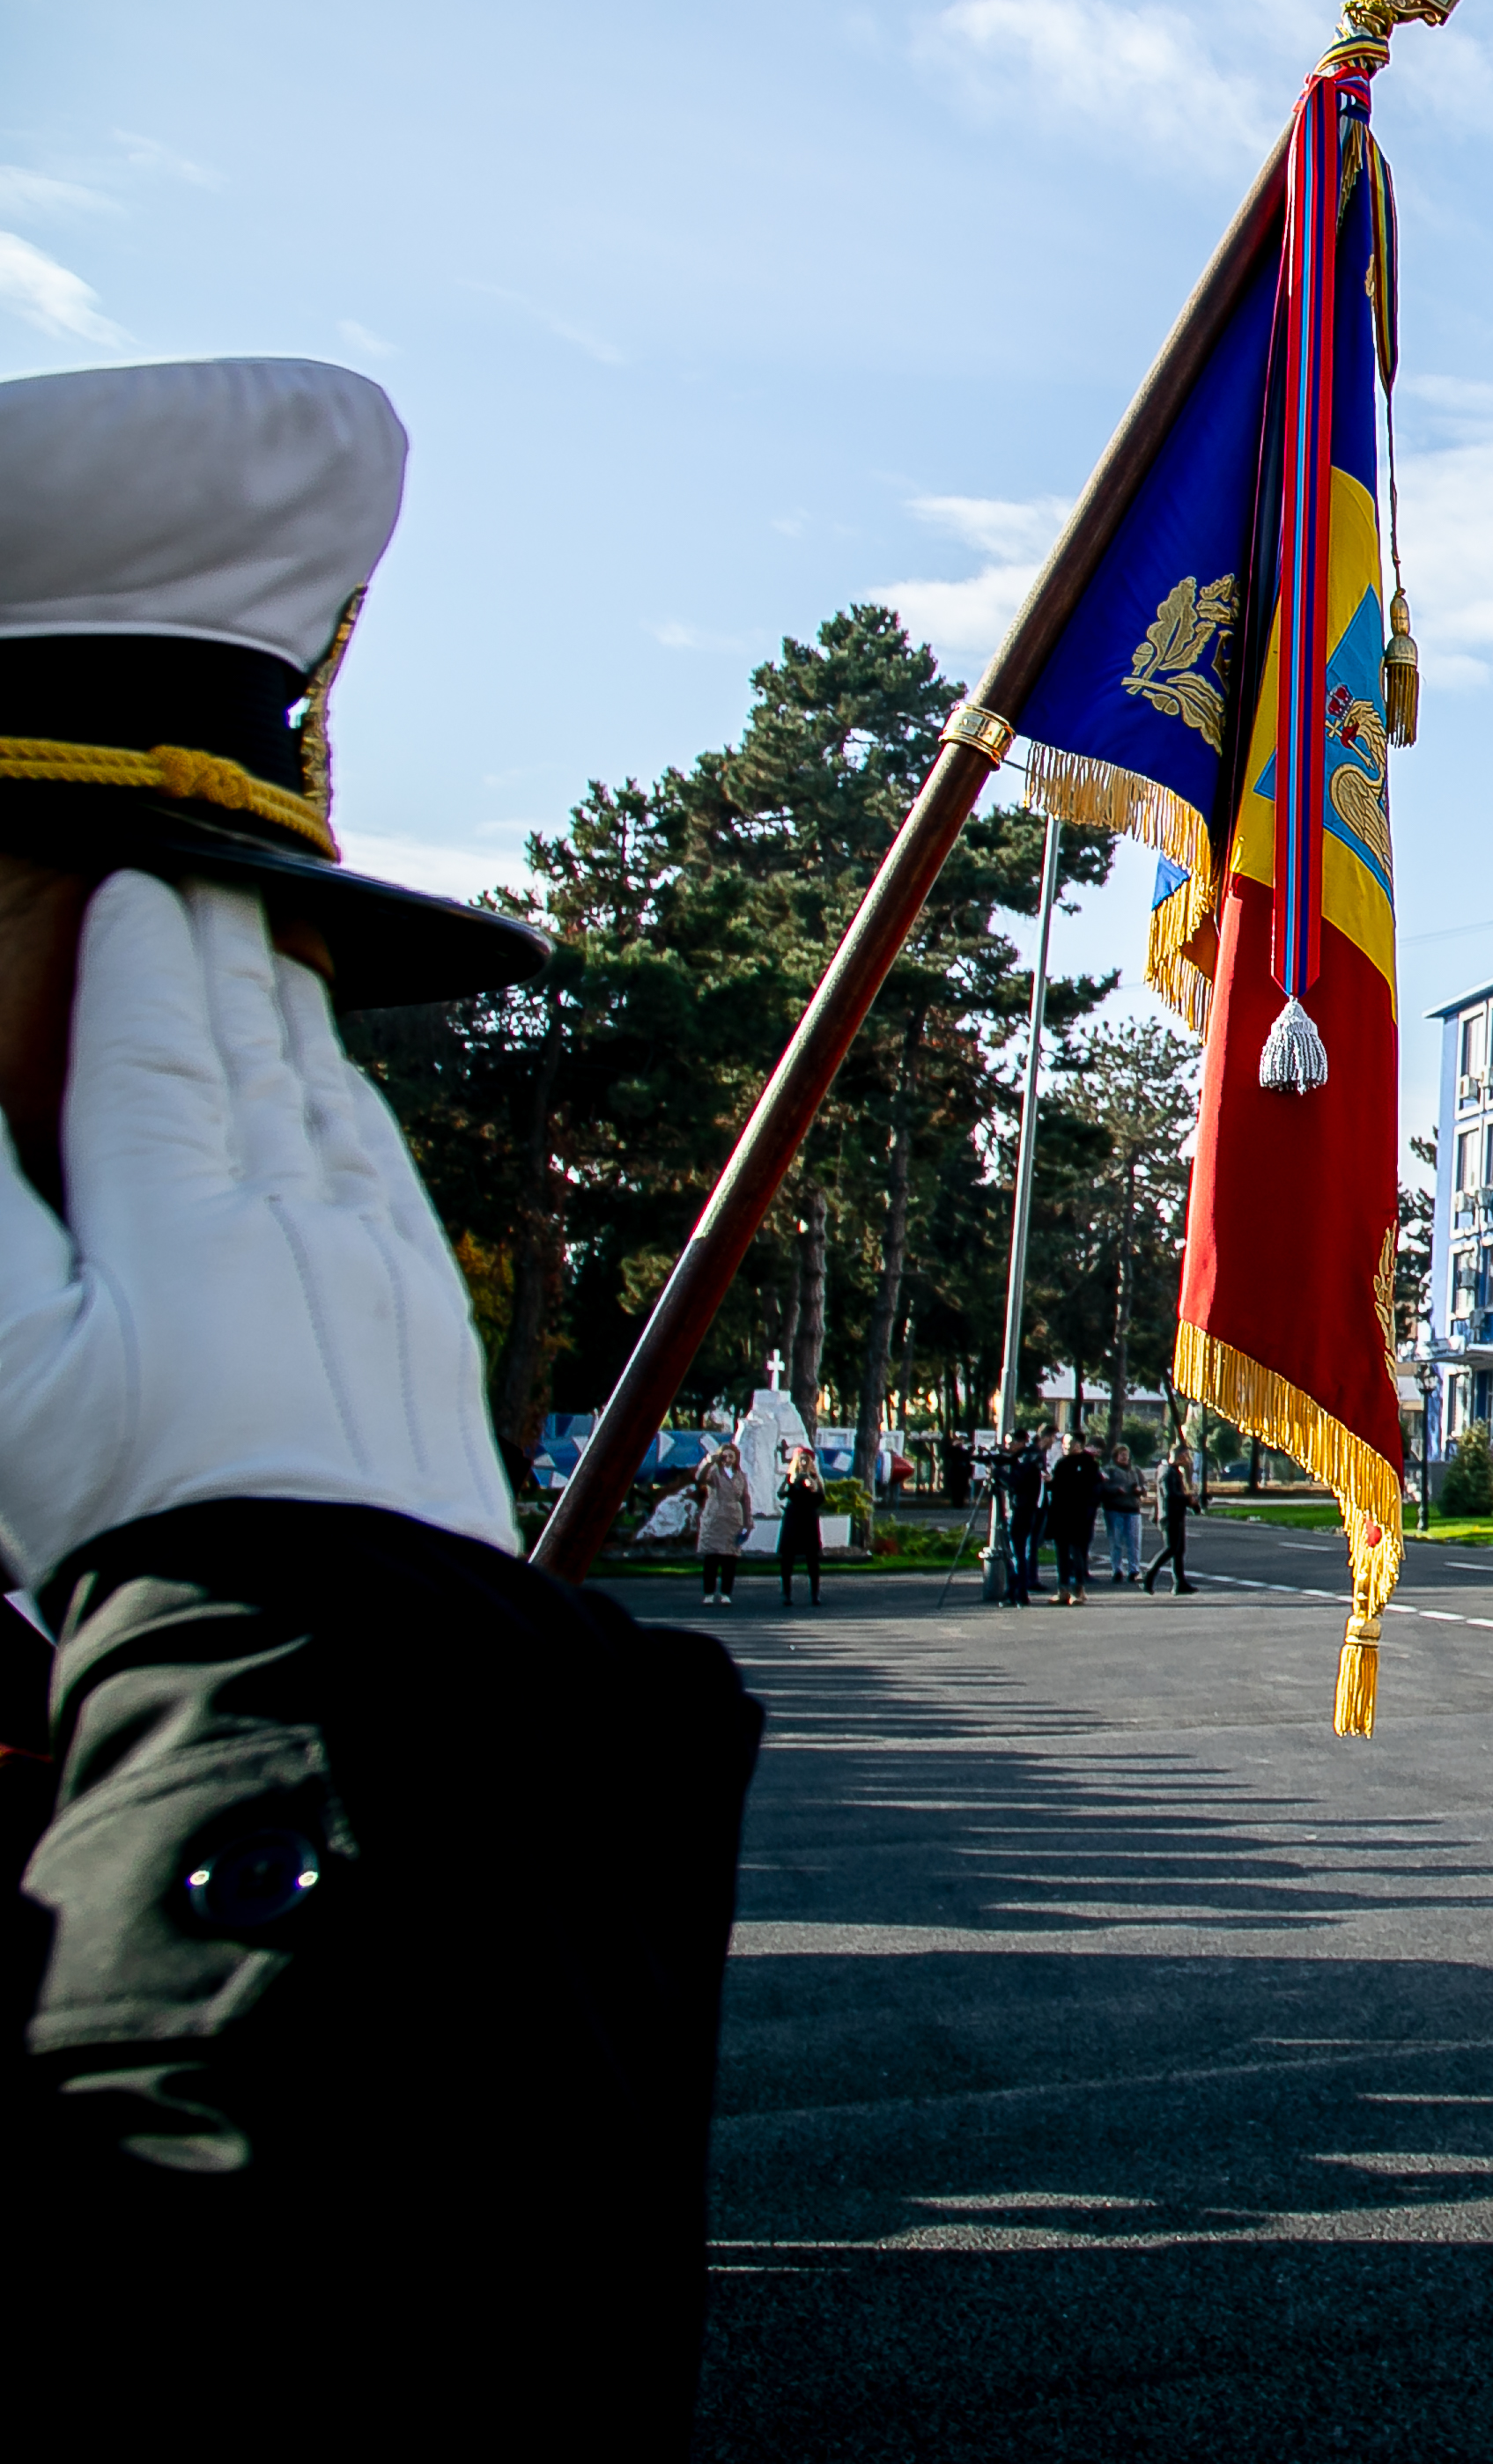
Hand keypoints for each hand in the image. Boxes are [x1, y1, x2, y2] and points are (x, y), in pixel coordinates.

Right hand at [0, 874, 515, 1584]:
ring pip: (333, 1106)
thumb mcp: (14, 1357)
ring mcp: (380, 1270)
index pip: (156, 1049)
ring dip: (300, 1025)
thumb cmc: (146, 1510)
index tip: (139, 886)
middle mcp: (297, 1219)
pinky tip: (350, 1103)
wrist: (329, 1624)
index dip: (143, 961)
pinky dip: (361, 1115)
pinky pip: (394, 1182)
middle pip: (256, 1055)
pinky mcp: (432, 1329)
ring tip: (280, 964)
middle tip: (217, 886)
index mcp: (183, 1216)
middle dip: (230, 960)